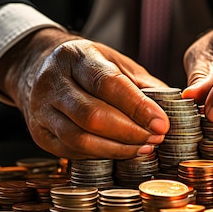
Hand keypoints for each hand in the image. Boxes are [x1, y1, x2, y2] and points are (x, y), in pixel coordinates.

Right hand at [0, 28, 169, 159]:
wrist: (41, 69)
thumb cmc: (89, 67)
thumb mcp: (115, 62)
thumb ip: (142, 83)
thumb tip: (173, 107)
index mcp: (75, 56)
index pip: (107, 83)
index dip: (137, 107)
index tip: (162, 123)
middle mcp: (52, 81)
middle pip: (92, 115)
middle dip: (130, 132)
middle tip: (156, 138)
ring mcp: (41, 109)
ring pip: (79, 139)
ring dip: (117, 149)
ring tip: (144, 147)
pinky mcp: (39, 133)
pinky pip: (71, 151)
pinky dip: (100, 155)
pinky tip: (121, 152)